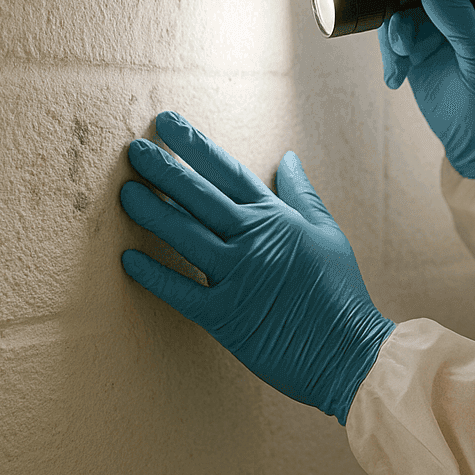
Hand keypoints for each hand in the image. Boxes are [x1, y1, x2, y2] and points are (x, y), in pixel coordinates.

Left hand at [119, 111, 393, 423]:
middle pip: (200, 197)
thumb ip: (302, 194)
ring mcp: (238, 277)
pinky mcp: (225, 316)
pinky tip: (128, 258)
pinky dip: (154, 276)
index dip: (195, 146)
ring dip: (153, 212)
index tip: (167, 123)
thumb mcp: (327, 233)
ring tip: (125, 191)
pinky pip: (182, 291)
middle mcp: (254, 241)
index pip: (228, 172)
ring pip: (186, 236)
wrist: (349, 351)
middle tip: (133, 149)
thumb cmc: (340, 292)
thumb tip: (288, 156)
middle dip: (165, 170)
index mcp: (277, 218)